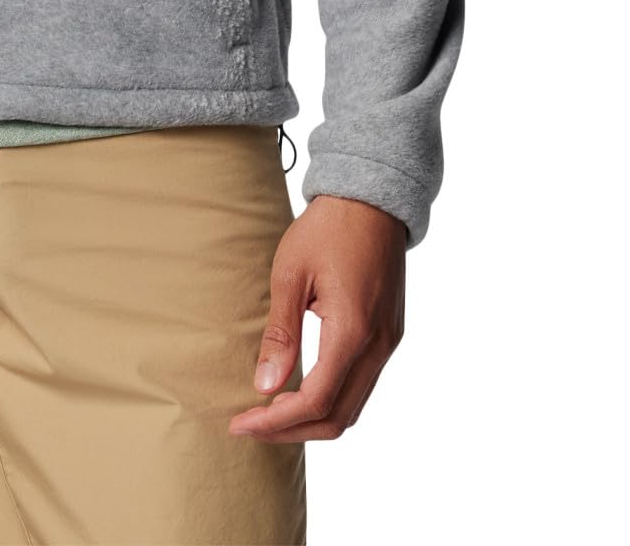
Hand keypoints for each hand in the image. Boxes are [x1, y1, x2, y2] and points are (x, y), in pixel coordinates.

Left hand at [228, 192, 407, 442]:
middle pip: (338, 417)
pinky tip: (299, 389)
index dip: (276, 422)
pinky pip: (362, 385)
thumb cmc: (326, 229)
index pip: (316, 401)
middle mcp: (378, 346)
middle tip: (250, 427)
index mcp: (353, 331)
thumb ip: (280, 333)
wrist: (370, 200)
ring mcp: (389, 342)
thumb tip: (265, 387)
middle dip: (292, 430)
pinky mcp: (389, 335)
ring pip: (354, 407)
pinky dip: (331, 399)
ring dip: (312, 419)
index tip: (240, 424)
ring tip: (269, 414)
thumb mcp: (290, 273)